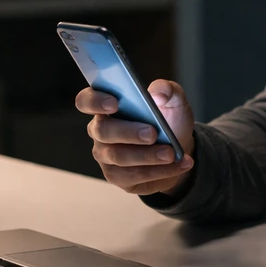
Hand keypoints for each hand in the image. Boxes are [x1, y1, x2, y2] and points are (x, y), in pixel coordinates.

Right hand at [75, 79, 195, 196]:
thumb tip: (158, 92)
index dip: (95, 101)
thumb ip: (168, 90)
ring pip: (119, 156)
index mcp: (107, 106)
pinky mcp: (117, 176)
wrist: (178, 150)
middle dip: (128, 132)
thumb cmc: (169, 121)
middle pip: (102, 131)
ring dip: (147, 155)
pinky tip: (179, 164)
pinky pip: (133, 175)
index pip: (86, 100)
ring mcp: (105, 155)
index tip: (114, 103)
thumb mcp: (174, 101)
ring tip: (171, 153)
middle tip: (152, 133)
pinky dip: (159, 170)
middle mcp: (100, 130)